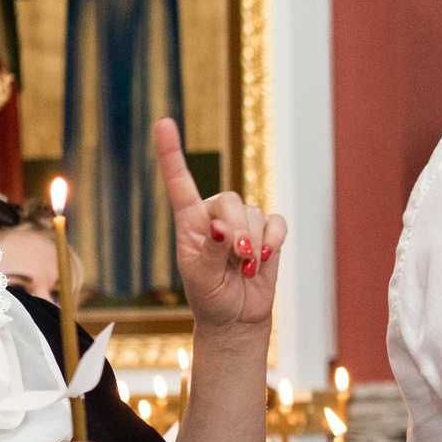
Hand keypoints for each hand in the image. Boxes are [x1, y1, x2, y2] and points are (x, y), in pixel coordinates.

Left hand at [160, 117, 284, 333]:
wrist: (237, 318)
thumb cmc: (211, 298)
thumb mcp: (203, 279)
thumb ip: (211, 252)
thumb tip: (221, 226)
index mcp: (190, 222)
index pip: (180, 182)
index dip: (171, 152)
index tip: (164, 123)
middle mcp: (216, 215)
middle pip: (230, 200)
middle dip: (238, 230)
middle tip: (239, 258)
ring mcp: (243, 222)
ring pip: (254, 213)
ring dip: (254, 244)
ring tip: (245, 269)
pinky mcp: (267, 232)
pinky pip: (276, 223)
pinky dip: (274, 241)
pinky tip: (264, 258)